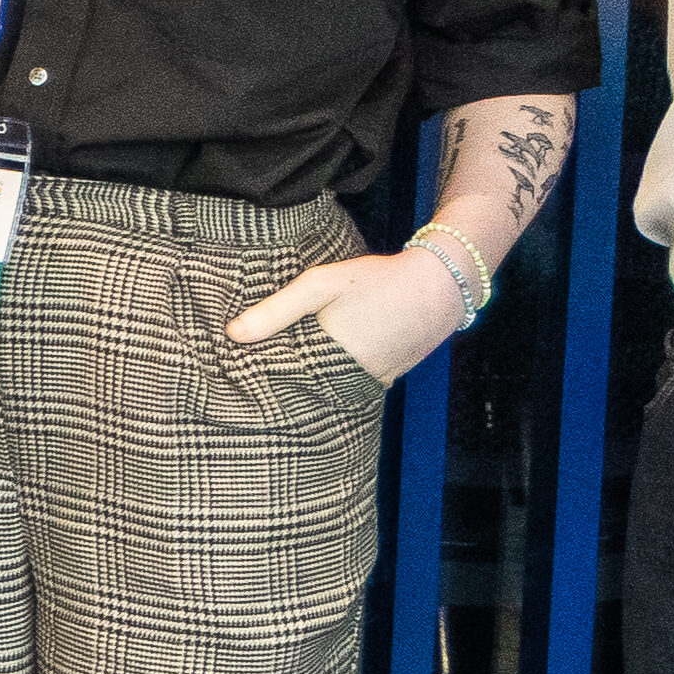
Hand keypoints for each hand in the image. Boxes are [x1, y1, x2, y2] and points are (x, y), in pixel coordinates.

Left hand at [226, 249, 468, 391]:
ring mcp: (370, 385)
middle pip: (301, 390)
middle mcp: (351, 382)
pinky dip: (330, 380)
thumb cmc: (376, 282)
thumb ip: (276, 310)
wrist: (440, 287)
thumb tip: (233, 334)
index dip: (257, 375)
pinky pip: (347, 388)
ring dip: (303, 383)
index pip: (280, 381)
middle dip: (277, 382)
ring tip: (276, 372)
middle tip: (247, 376)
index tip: (233, 371)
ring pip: (324, 391)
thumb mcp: (320, 286)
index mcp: (329, 361)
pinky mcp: (383, 382)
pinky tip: (315, 368)